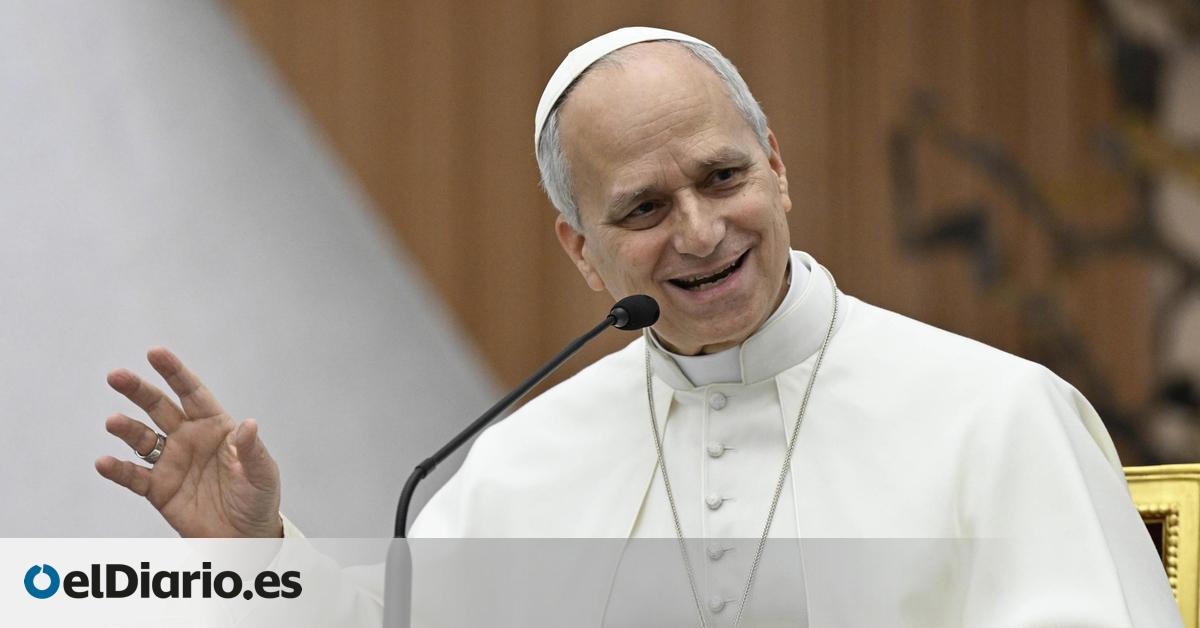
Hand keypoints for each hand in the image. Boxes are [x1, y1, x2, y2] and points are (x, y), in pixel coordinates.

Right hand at [95, 346, 282, 537]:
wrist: (244, 538)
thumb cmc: (257, 499)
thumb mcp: (262, 473)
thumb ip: (252, 449)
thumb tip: (249, 424)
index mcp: (215, 427)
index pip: (192, 393)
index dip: (175, 373)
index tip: (155, 353)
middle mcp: (189, 439)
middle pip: (159, 408)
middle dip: (139, 390)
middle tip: (116, 376)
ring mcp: (172, 462)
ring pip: (142, 438)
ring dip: (126, 429)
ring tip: (113, 421)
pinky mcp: (159, 489)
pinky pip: (134, 476)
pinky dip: (118, 470)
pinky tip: (104, 462)